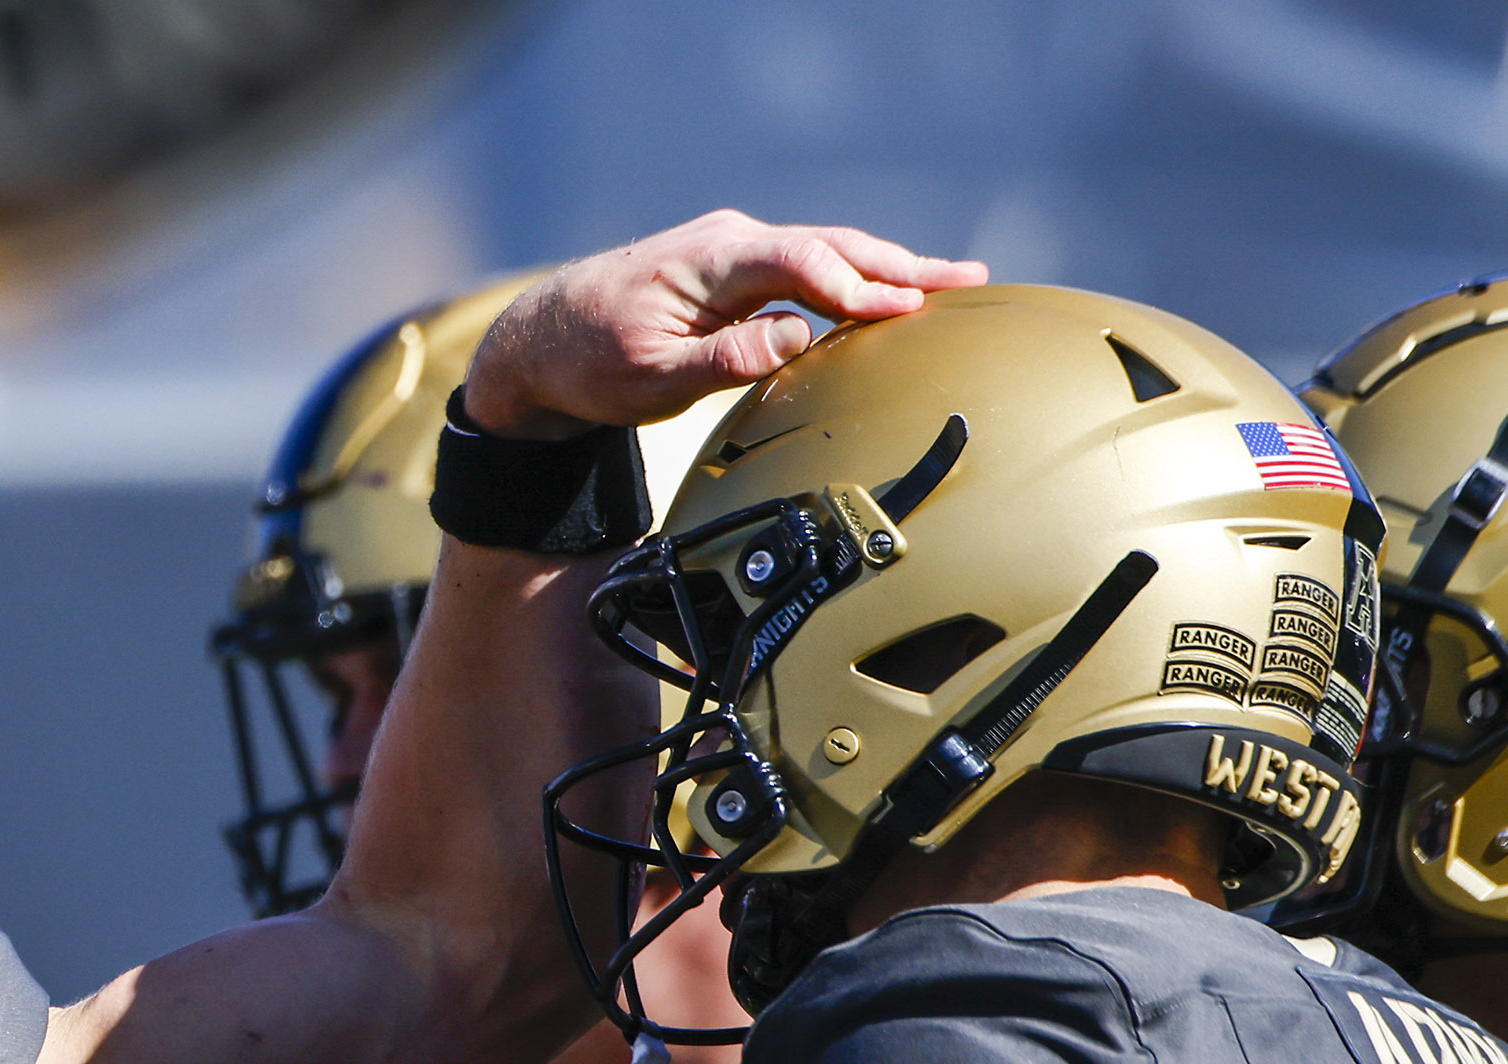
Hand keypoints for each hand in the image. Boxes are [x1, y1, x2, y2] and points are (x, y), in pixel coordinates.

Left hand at [464, 210, 988, 435]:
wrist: (540, 340)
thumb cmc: (590, 364)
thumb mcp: (651, 378)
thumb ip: (727, 358)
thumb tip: (799, 340)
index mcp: (710, 261)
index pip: (802, 262)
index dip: (858, 286)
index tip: (905, 309)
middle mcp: (728, 241)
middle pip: (829, 246)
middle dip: (900, 266)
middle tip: (966, 282)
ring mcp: (732, 249)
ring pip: (823, 253)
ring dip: (886, 268)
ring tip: (950, 282)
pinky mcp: (732, 267)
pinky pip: (804, 267)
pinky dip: (851, 276)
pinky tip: (887, 292)